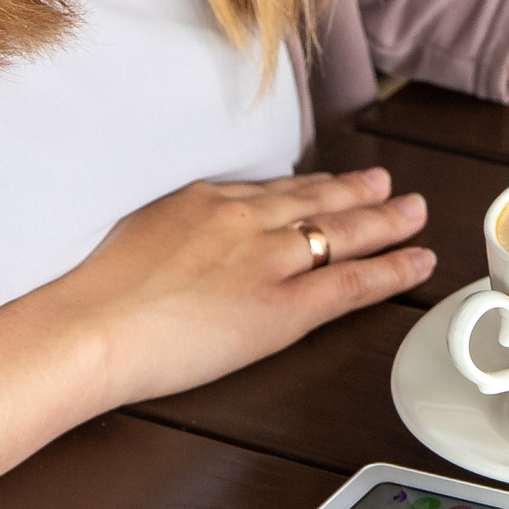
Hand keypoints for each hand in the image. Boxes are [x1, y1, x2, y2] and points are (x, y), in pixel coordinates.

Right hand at [45, 166, 432, 410]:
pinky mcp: (283, 307)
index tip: (330, 182)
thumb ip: (171, 233)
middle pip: (315, 201)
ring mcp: (268, 260)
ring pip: (343, 232)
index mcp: (205, 201)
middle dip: (357, 191)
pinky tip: (418, 262)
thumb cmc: (93, 296)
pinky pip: (351, 283)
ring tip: (415, 211)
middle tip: (387, 182)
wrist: (90, 326)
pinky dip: (392, 271)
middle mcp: (244, 220)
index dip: (308, 188)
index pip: (271, 191)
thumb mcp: (132, 237)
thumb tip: (180, 246)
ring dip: (387, 220)